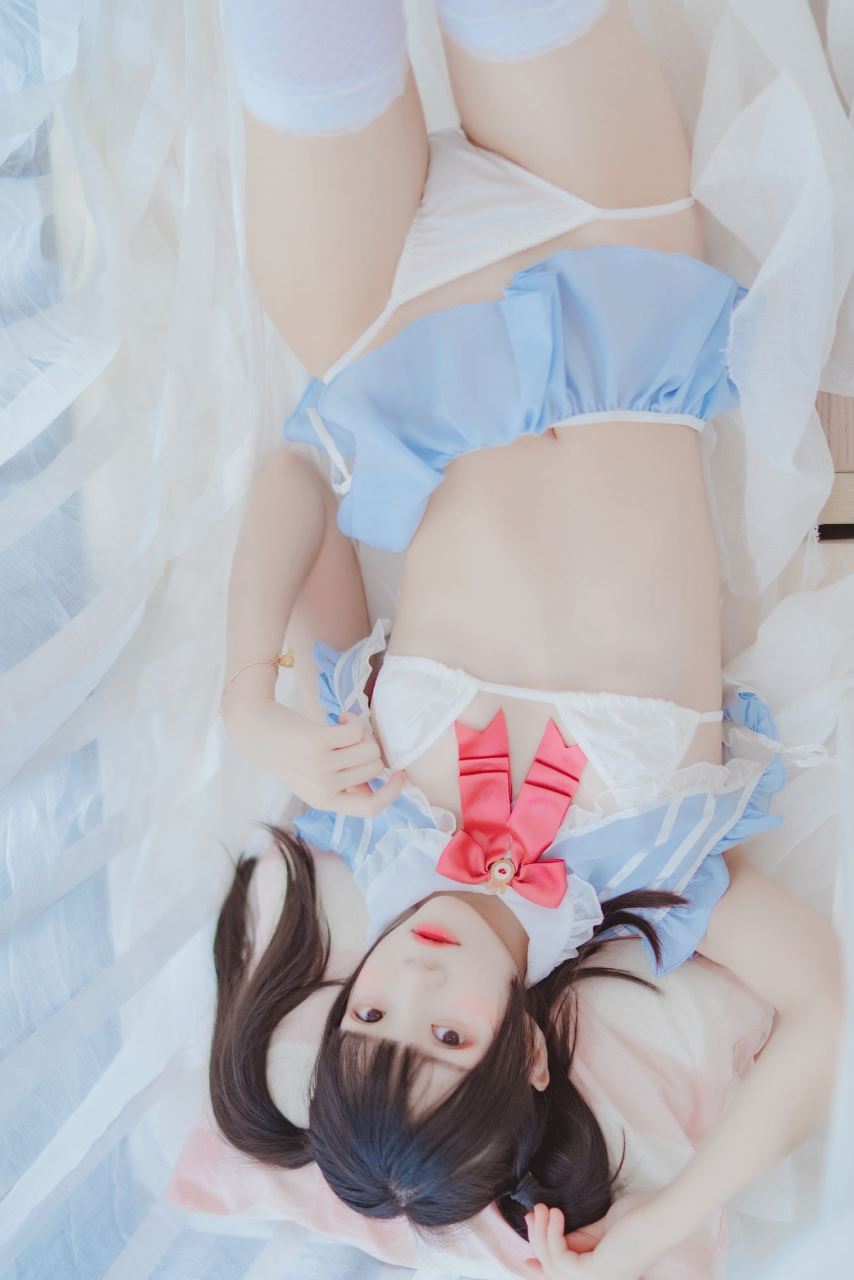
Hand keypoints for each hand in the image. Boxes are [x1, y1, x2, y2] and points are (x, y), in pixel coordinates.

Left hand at [225, 700, 406, 816]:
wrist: (254, 728)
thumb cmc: (289, 751)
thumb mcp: (313, 778)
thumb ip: (343, 785)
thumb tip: (376, 788)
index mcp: (324, 802)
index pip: (371, 809)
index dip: (392, 793)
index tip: (400, 774)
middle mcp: (324, 788)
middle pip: (375, 767)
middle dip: (371, 749)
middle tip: (352, 738)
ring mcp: (320, 766)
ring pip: (369, 748)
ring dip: (362, 733)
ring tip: (343, 727)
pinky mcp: (317, 742)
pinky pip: (356, 731)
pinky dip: (353, 720)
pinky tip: (339, 717)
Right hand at [525, 1196, 662, 1279]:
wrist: (658, 1216)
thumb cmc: (639, 1218)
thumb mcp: (603, 1230)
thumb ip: (581, 1238)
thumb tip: (558, 1237)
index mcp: (604, 1276)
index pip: (565, 1278)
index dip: (542, 1269)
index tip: (525, 1260)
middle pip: (553, 1271)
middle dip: (537, 1242)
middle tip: (532, 1213)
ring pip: (552, 1264)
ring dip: (542, 1233)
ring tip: (543, 1207)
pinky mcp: (594, 1273)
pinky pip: (559, 1256)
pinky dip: (552, 1233)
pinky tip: (556, 1213)